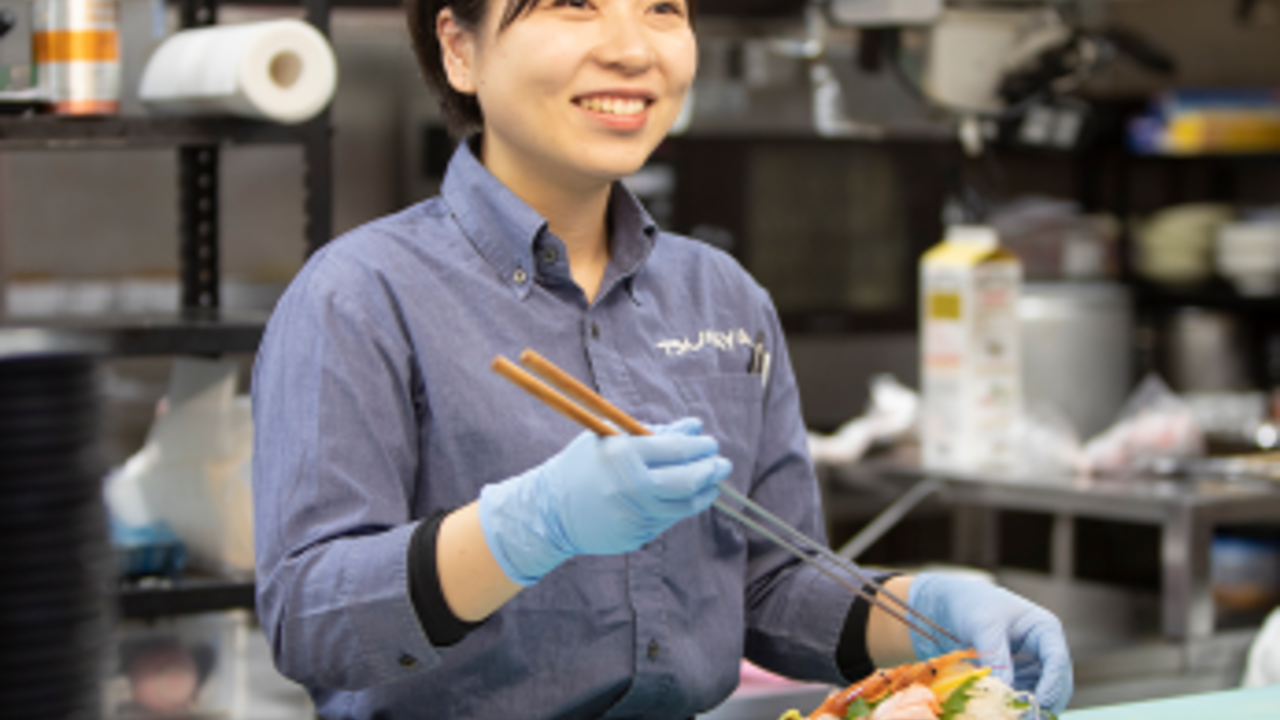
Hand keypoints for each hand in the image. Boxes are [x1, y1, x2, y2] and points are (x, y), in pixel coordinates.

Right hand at [479, 418, 731, 585]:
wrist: (549, 511)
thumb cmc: (582, 466)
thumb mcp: (611, 438)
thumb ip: (655, 431)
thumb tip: (695, 426)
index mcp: (622, 455)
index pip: (676, 450)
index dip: (700, 446)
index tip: (709, 442)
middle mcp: (629, 487)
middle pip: (686, 481)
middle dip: (711, 469)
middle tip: (722, 462)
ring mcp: (632, 516)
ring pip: (683, 506)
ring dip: (704, 492)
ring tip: (711, 482)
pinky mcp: (634, 536)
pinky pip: (668, 520)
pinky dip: (682, 507)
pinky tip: (688, 497)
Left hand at [907, 573, 1072, 714]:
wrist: (948, 606)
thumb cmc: (971, 604)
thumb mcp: (984, 626)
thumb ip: (996, 658)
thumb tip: (1005, 691)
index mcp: (1045, 630)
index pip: (1057, 661)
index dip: (1051, 685)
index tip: (1036, 703)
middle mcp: (1043, 651)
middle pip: (1056, 685)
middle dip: (1044, 704)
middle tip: (1024, 719)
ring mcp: (1030, 668)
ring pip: (1041, 697)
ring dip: (1028, 711)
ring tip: (1011, 718)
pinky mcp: (1014, 680)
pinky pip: (1020, 700)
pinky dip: (1014, 710)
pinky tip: (1002, 715)